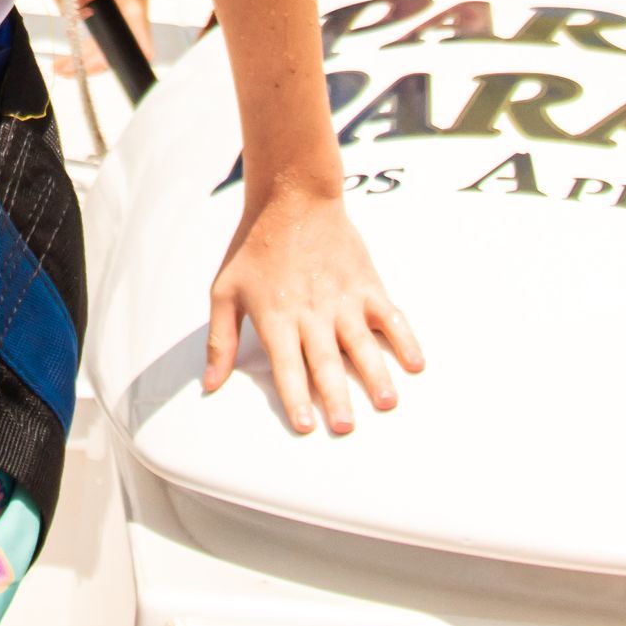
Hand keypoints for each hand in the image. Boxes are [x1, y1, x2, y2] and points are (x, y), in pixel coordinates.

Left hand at [206, 182, 422, 434]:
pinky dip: (405, 339)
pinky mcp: (366, 285)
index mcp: (276, 316)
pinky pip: (390, 316)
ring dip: (375, 374)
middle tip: (345, 427)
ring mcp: (343, 299)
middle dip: (336, 398)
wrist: (293, 197)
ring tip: (387, 402)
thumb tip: (210, 384)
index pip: (286, 365)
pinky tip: (415, 363)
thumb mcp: (225, 291)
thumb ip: (220, 340)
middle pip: (325, 362)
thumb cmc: (255, 246)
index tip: (305, 427)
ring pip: (362, 344)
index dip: (295, 397)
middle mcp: (311, 312)